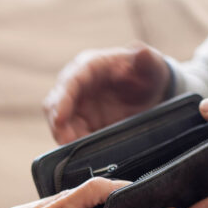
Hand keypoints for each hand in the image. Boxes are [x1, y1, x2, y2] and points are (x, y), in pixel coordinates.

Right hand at [43, 44, 169, 143]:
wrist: (150, 94)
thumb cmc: (148, 74)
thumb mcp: (152, 67)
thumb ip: (147, 61)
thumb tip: (141, 52)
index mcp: (90, 66)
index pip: (70, 81)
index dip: (62, 100)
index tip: (60, 118)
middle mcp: (77, 86)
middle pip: (55, 103)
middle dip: (58, 123)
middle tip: (66, 141)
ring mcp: (77, 106)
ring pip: (59, 122)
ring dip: (64, 137)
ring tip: (75, 153)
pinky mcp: (81, 124)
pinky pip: (70, 135)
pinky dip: (73, 146)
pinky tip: (83, 156)